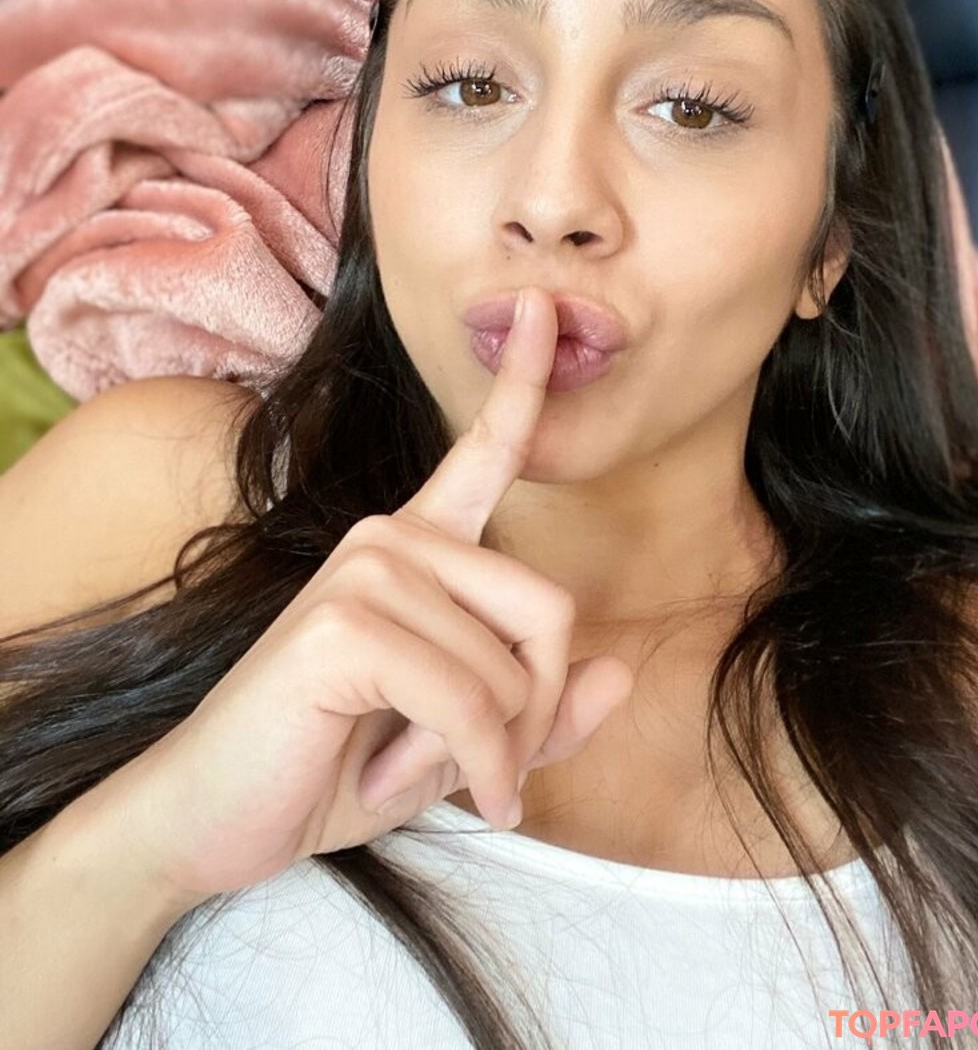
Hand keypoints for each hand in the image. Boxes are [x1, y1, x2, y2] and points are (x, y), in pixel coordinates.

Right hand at [105, 285, 633, 910]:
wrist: (207, 818)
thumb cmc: (329, 767)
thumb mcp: (457, 747)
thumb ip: (538, 715)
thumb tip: (620, 677)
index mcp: (418, 547)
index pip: (484, 451)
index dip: (522, 381)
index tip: (543, 310)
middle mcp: (394, 537)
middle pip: (550, 610)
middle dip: (533, 715)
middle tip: (480, 771)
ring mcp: (366, 569)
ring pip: (515, 672)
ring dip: (488, 753)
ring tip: (408, 769)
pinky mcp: (346, 623)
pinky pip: (472, 705)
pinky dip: (467, 766)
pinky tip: (401, 782)